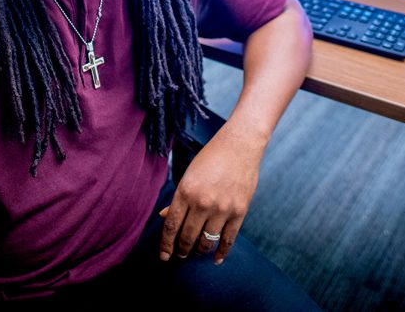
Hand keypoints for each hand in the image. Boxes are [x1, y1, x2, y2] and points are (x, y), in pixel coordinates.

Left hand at [159, 123, 265, 264]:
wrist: (240, 145)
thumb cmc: (211, 158)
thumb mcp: (189, 175)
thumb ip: (178, 198)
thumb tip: (164, 217)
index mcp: (186, 191)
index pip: (172, 225)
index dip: (166, 244)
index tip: (164, 256)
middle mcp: (203, 202)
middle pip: (187, 237)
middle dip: (181, 250)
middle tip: (180, 255)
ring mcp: (222, 208)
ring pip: (206, 242)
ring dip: (199, 251)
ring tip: (195, 252)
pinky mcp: (239, 211)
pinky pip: (229, 239)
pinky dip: (222, 252)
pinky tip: (216, 259)